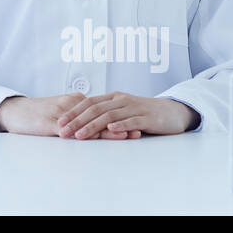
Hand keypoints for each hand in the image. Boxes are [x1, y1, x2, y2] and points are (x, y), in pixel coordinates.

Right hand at [0, 94, 139, 137]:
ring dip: (108, 130)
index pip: (100, 111)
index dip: (118, 118)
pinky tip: (97, 139)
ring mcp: (61, 114)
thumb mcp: (59, 112)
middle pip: (99, 116)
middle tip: (137, 130)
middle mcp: (70, 105)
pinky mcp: (51, 123)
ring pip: (89, 122)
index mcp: (74, 101)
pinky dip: (85, 134)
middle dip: (119, 124)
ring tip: (125, 135)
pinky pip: (71, 130)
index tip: (135, 124)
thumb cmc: (35, 114)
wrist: (12, 111)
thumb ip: (75, 114)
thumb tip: (92, 121)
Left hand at [55, 92, 198, 138]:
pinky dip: (120, 125)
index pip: (88, 103)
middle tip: (63, 131)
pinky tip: (110, 130)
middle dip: (77, 121)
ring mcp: (134, 108)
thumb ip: (107, 114)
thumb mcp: (123, 111)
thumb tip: (83, 122)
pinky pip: (132, 121)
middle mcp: (121, 100)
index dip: (73, 112)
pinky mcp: (147, 118)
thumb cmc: (144, 114)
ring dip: (93, 126)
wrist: (173, 111)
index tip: (59, 122)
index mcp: (113, 98)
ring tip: (79, 135)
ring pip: (109, 115)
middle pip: (95, 109)